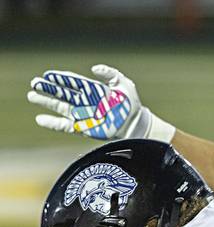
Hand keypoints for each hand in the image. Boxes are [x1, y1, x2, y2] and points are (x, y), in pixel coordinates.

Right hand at [27, 64, 174, 141]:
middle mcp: (86, 102)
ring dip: (46, 102)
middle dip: (48, 89)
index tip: (48, 75)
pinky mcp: (85, 128)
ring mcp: (84, 115)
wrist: (137, 125)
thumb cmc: (131, 104)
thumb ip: (111, 73)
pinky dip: (53, 123)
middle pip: (63, 93)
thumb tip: (94, 68)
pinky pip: (66, 126)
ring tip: (32, 96)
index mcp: (93, 90)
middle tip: (34, 83)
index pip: (73, 82)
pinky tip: (40, 119)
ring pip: (61, 107)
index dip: (60, 79)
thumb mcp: (124, 84)